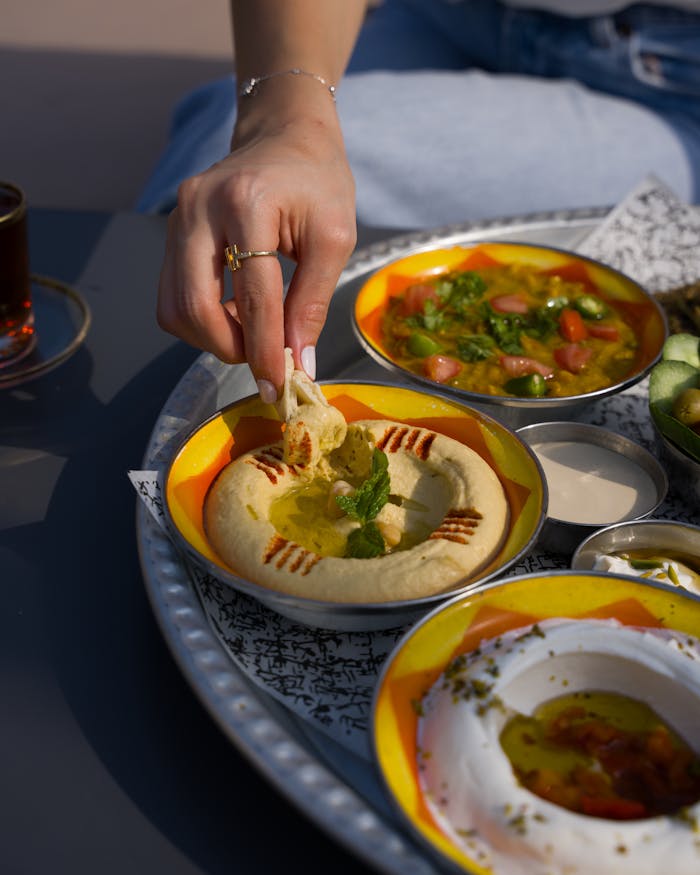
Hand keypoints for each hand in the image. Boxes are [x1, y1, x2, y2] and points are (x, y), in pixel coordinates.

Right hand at [156, 106, 356, 399]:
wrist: (285, 135)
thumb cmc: (318, 181)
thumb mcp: (334, 238)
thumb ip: (314, 302)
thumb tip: (298, 364)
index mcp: (248, 203)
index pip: (253, 296)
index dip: (264, 350)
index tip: (278, 387)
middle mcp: (200, 208)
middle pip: (194, 306)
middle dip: (229, 349)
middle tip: (263, 360)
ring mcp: (178, 218)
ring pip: (174, 306)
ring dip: (211, 337)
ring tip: (253, 332)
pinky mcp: (171, 230)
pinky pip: (172, 294)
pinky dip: (201, 318)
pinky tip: (235, 314)